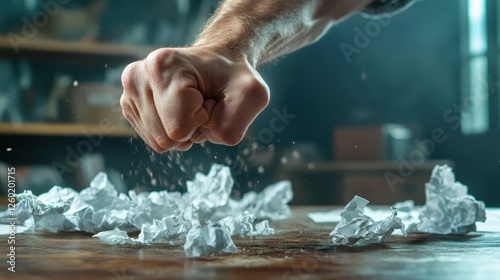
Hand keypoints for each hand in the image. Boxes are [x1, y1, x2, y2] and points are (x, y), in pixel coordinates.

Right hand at [120, 46, 269, 151]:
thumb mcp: (252, 95)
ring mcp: (129, 91)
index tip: (208, 96)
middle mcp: (137, 76)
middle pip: (165, 139)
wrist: (218, 62)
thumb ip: (233, 125)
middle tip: (202, 102)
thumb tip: (204, 138)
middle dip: (193, 127)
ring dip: (184, 129)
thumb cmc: (233, 77)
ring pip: (159, 142)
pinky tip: (181, 109)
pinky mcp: (129, 105)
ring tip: (192, 104)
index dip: (203, 119)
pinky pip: (154, 140)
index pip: (179, 128)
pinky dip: (173, 130)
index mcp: (162, 66)